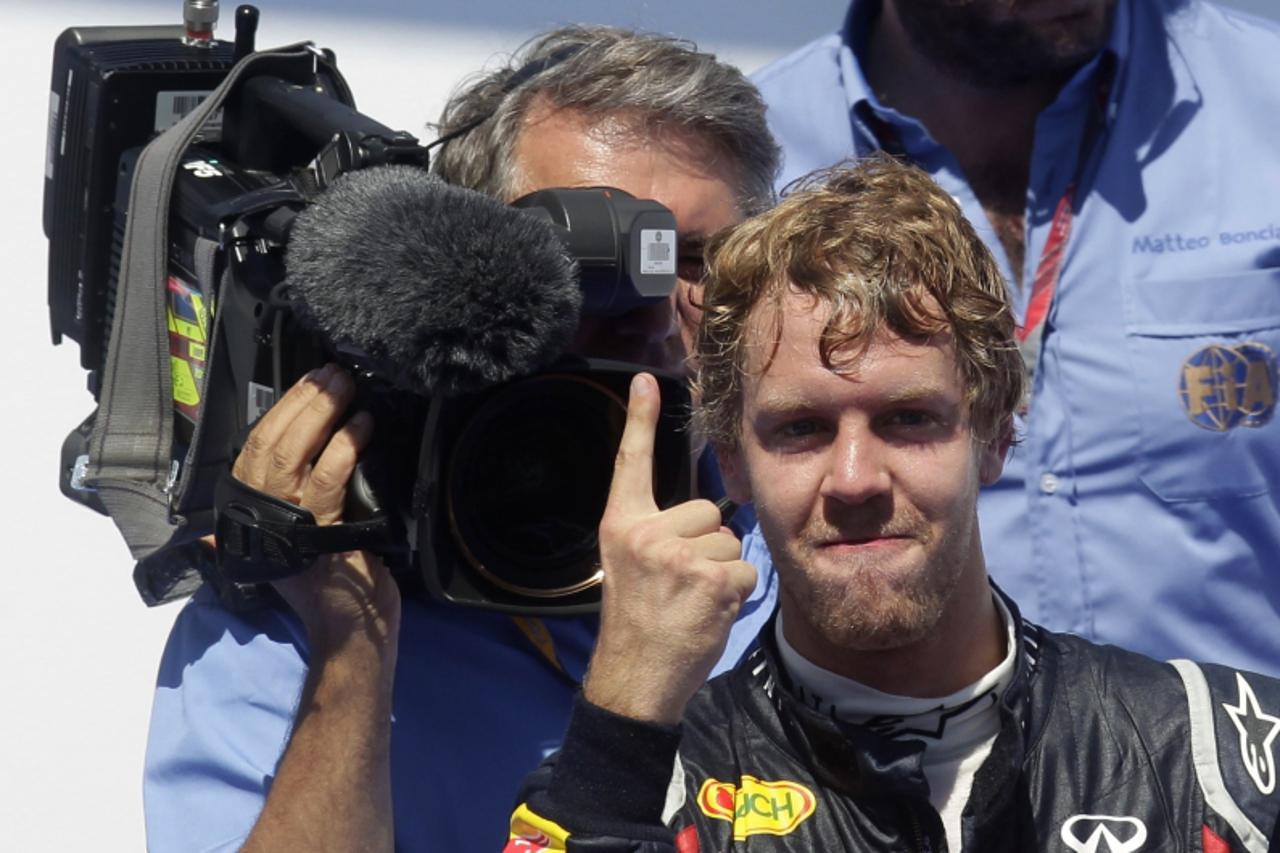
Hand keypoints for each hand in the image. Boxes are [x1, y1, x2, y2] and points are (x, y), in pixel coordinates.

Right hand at [232, 364, 399, 657]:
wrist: (350, 632)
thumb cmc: (335, 582)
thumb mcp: (308, 532)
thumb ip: (297, 496)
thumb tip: (308, 446)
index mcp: (250, 513)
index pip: (257, 447)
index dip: (283, 409)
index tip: (309, 379)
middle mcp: (256, 517)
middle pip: (270, 443)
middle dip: (302, 400)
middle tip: (332, 373)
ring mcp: (282, 526)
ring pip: (292, 454)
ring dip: (322, 413)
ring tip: (346, 386)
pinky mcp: (315, 534)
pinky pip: (326, 479)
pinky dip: (344, 447)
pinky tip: (362, 426)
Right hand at [584, 373, 758, 724]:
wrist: (635, 677)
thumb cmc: (638, 622)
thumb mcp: (629, 567)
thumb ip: (659, 534)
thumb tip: (708, 518)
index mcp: (621, 525)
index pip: (630, 463)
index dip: (640, 419)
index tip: (646, 379)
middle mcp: (646, 532)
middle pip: (706, 512)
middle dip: (706, 546)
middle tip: (680, 584)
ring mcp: (678, 554)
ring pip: (729, 541)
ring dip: (723, 571)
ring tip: (692, 600)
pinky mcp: (710, 577)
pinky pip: (744, 569)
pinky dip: (737, 592)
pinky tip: (709, 612)